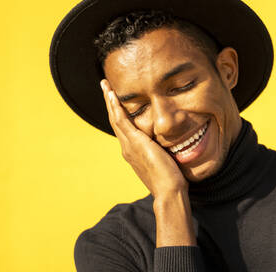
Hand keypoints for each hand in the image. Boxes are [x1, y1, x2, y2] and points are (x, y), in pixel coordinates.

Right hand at [100, 79, 187, 198]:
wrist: (169, 191)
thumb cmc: (170, 179)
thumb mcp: (164, 160)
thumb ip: (161, 150)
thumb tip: (168, 144)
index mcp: (133, 151)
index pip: (123, 127)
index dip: (118, 111)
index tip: (116, 99)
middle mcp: (127, 147)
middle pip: (115, 119)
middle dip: (110, 102)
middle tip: (105, 86)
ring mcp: (129, 145)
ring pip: (115, 118)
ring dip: (110, 100)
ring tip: (106, 85)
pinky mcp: (135, 143)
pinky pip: (121, 121)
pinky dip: (116, 107)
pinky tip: (113, 95)